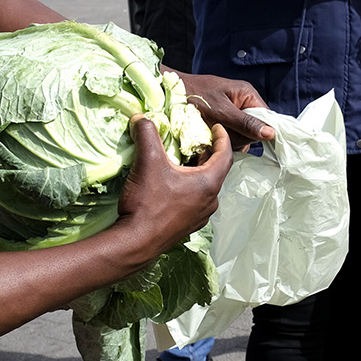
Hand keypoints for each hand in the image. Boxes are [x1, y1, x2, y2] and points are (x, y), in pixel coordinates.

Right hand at [118, 117, 233, 250]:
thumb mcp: (148, 162)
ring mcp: (200, 216)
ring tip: (184, 161)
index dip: (222, 139)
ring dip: (198, 172)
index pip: (225, 156)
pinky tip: (173, 185)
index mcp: (209, 183)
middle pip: (216, 171)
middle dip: (207, 154)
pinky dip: (190, 188)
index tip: (217, 128)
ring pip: (205, 187)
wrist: (135, 243)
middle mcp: (211, 201)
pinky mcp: (188, 226)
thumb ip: (147, 134)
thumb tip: (142, 117)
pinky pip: (196, 201)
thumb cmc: (147, 203)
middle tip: (196, 141)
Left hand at [165, 70, 274, 145]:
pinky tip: (207, 136)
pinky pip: (227, 135)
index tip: (245, 139)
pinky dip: (218, 139)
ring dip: (227, 139)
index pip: (266, 117)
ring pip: (239, 135)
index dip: (260, 131)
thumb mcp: (221, 112)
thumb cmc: (193, 96)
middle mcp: (241, 103)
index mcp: (247, 94)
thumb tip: (272, 134)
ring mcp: (230, 112)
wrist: (166, 93)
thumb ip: (245, 123)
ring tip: (210, 133)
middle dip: (238, 136)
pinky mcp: (219, 120)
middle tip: (220, 132)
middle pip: (253, 129)